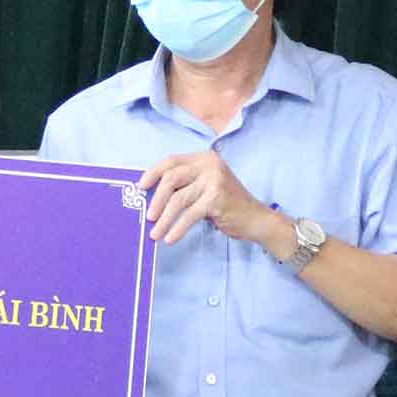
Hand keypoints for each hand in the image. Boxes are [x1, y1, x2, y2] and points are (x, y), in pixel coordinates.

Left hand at [137, 151, 278, 249]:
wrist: (256, 219)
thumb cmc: (228, 204)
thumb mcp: (206, 187)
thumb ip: (185, 184)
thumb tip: (152, 194)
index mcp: (204, 158)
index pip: (171, 161)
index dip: (153, 173)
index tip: (140, 188)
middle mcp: (209, 165)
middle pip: (171, 178)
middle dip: (156, 199)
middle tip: (148, 216)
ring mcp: (214, 180)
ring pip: (178, 199)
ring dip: (164, 219)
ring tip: (155, 233)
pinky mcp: (216, 198)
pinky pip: (189, 215)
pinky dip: (177, 228)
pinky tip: (170, 238)